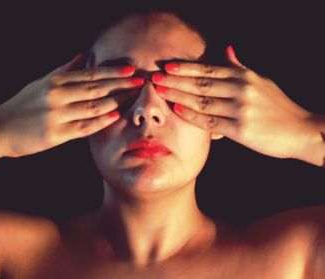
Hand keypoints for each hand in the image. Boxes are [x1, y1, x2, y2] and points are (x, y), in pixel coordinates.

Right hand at [0, 54, 143, 157]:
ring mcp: (56, 115)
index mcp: (55, 81)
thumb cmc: (24, 104)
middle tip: (141, 82)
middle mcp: (56, 95)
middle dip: (121, 84)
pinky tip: (115, 116)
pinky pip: (83, 128)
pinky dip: (100, 122)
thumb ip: (65, 69)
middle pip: (96, 88)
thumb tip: (85, 55)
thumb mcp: (42, 82)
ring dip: (116, 101)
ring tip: (134, 98)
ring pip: (93, 107)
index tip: (131, 69)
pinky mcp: (54, 135)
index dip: (113, 71)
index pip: (91, 74)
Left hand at [152, 46, 314, 159]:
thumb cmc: (277, 107)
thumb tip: (226, 49)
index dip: (185, 68)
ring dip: (178, 96)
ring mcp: (241, 109)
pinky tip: (178, 110)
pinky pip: (210, 122)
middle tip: (155, 78)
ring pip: (202, 101)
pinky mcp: (241, 129)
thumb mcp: (261, 81)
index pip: (208, 70)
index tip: (167, 67)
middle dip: (175, 80)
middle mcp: (242, 89)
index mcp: (244, 76)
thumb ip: (240, 67)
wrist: (299, 130)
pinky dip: (192, 116)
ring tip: (160, 92)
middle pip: (201, 83)